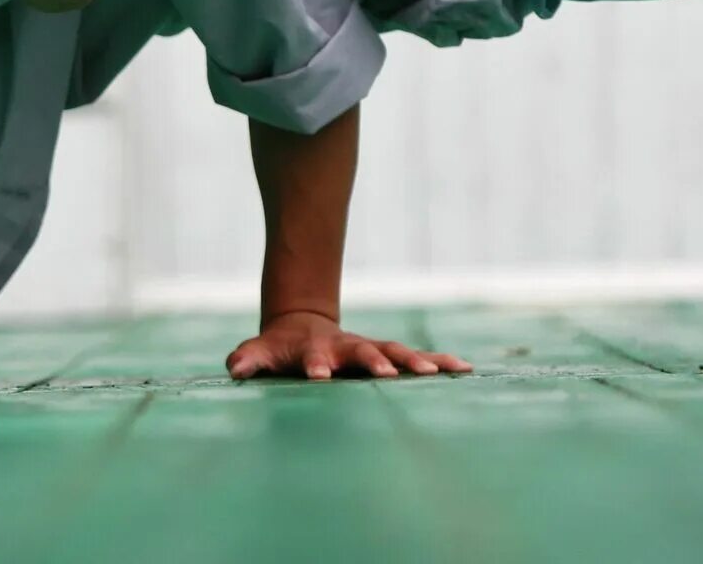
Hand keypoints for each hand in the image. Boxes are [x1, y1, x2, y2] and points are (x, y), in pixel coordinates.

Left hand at [226, 310, 473, 381]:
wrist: (302, 326)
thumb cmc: (279, 349)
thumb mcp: (259, 352)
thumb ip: (248, 359)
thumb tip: (236, 368)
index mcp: (314, 349)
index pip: (314, 356)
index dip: (316, 364)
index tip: (320, 376)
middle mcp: (347, 347)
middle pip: (363, 351)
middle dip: (374, 362)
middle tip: (387, 374)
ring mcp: (371, 349)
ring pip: (397, 351)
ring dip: (414, 361)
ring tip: (435, 373)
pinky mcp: (389, 357)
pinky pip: (418, 358)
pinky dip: (440, 362)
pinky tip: (466, 369)